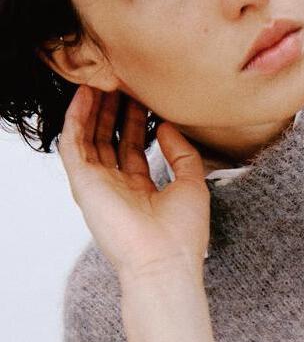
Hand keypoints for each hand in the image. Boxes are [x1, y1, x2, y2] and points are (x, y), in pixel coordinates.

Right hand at [57, 85, 210, 280]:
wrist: (164, 262)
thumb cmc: (182, 235)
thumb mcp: (193, 185)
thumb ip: (182, 153)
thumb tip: (166, 125)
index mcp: (141, 191)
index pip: (133, 149)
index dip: (137, 122)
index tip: (144, 97)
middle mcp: (117, 188)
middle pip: (110, 141)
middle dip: (113, 111)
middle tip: (121, 81)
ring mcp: (99, 186)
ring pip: (89, 139)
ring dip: (94, 110)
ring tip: (102, 80)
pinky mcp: (84, 184)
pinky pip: (72, 145)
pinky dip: (76, 119)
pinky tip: (86, 95)